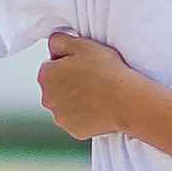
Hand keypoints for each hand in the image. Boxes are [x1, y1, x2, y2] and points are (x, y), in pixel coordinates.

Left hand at [36, 27, 140, 141]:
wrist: (126, 100)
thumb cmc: (106, 71)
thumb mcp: (81, 44)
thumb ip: (59, 40)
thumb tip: (52, 45)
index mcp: (45, 75)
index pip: (51, 65)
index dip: (67, 63)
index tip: (83, 64)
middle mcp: (47, 98)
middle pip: (55, 88)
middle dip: (68, 83)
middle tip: (91, 78)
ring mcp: (60, 117)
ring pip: (65, 105)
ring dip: (75, 100)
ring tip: (97, 94)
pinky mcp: (73, 130)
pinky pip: (77, 120)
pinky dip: (85, 115)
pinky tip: (99, 108)